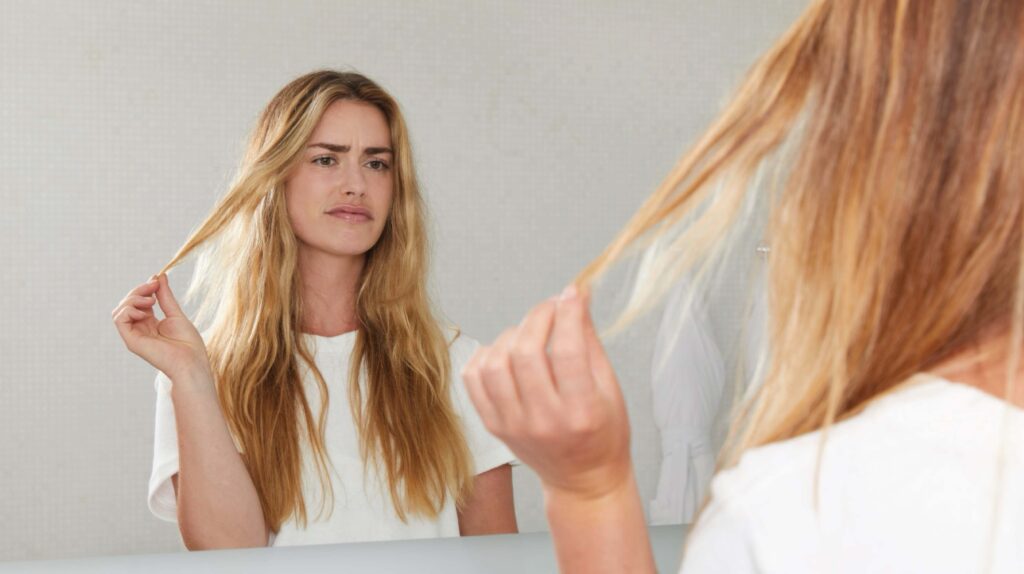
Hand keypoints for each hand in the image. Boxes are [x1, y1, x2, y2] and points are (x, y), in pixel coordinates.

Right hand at [112, 273, 210, 381]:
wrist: (191, 362)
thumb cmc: (188, 343)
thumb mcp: (175, 313)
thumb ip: (165, 296)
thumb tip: (159, 276)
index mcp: (150, 323)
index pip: (138, 301)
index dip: (144, 288)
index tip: (157, 280)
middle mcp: (140, 329)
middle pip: (127, 303)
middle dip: (138, 290)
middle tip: (153, 285)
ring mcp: (134, 335)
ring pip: (120, 310)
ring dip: (132, 299)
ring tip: (151, 301)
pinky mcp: (131, 341)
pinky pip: (119, 319)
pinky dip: (129, 309)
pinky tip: (144, 311)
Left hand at [462, 286, 632, 500]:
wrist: (582, 480)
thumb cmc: (603, 432)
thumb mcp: (609, 387)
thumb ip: (589, 339)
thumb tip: (576, 295)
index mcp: (581, 412)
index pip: (567, 351)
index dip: (568, 313)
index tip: (571, 294)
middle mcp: (544, 421)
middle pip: (526, 353)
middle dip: (539, 317)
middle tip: (551, 308)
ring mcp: (513, 425)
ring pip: (495, 363)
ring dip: (512, 335)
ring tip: (530, 335)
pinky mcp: (493, 425)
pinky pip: (473, 378)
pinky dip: (486, 355)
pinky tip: (507, 352)